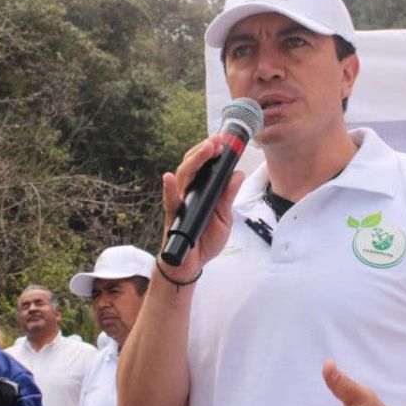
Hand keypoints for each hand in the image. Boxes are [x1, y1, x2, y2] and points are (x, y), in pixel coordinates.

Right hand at [159, 138, 246, 278]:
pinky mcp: (172, 217)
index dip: (212, 151)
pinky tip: (168, 178)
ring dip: (194, 161)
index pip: (204, 165)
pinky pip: (169, 201)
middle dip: (204, 150)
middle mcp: (188, 192)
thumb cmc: (205, 239)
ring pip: (182, 176)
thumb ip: (228, 196)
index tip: (224, 140)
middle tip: (218, 140)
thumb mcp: (224, 217)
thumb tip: (237, 174)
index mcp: (201, 190)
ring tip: (206, 149)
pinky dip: (169, 189)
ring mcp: (178, 203)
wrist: (192, 264)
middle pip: (192, 165)